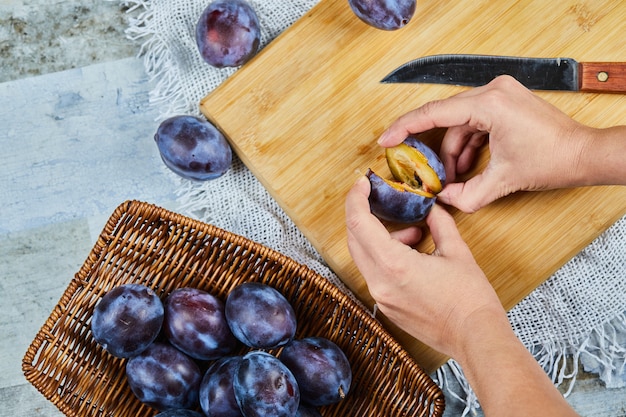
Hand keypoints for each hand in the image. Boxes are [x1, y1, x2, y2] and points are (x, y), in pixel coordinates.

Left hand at [345, 177, 580, 415]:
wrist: (475, 338)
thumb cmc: (470, 299)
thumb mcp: (457, 252)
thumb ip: (439, 224)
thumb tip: (430, 208)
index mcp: (394, 265)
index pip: (359, 223)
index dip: (356, 198)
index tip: (362, 183)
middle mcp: (379, 282)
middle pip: (354, 239)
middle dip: (363, 214)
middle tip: (377, 198)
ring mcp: (381, 297)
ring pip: (364, 256)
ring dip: (379, 237)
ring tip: (413, 234)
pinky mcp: (386, 307)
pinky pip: (375, 273)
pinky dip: (385, 256)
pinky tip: (411, 254)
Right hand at [377, 75, 592, 212]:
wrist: (584, 154)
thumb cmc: (553, 160)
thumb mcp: (503, 181)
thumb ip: (467, 194)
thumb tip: (443, 200)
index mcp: (489, 104)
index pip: (434, 112)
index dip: (405, 127)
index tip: (385, 140)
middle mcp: (492, 91)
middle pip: (445, 119)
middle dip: (434, 150)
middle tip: (419, 169)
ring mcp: (498, 94)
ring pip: (458, 123)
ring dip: (453, 151)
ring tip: (453, 179)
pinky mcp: (503, 102)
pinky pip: (473, 123)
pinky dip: (467, 145)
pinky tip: (468, 166)